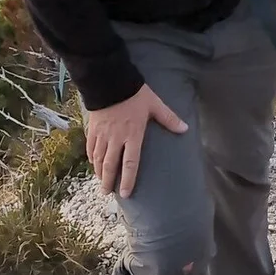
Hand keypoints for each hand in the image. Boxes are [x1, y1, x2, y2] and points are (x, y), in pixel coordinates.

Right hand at [86, 84, 187, 198]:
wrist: (110, 81)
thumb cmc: (135, 94)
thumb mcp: (155, 105)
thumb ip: (169, 119)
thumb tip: (185, 129)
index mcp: (132, 135)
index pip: (130, 163)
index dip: (128, 179)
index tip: (126, 193)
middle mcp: (116, 138)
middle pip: (110, 165)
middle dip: (108, 181)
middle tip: (107, 193)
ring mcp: (102, 134)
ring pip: (99, 158)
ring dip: (99, 172)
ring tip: (101, 182)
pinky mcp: (93, 128)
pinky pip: (91, 147)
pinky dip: (92, 157)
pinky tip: (94, 163)